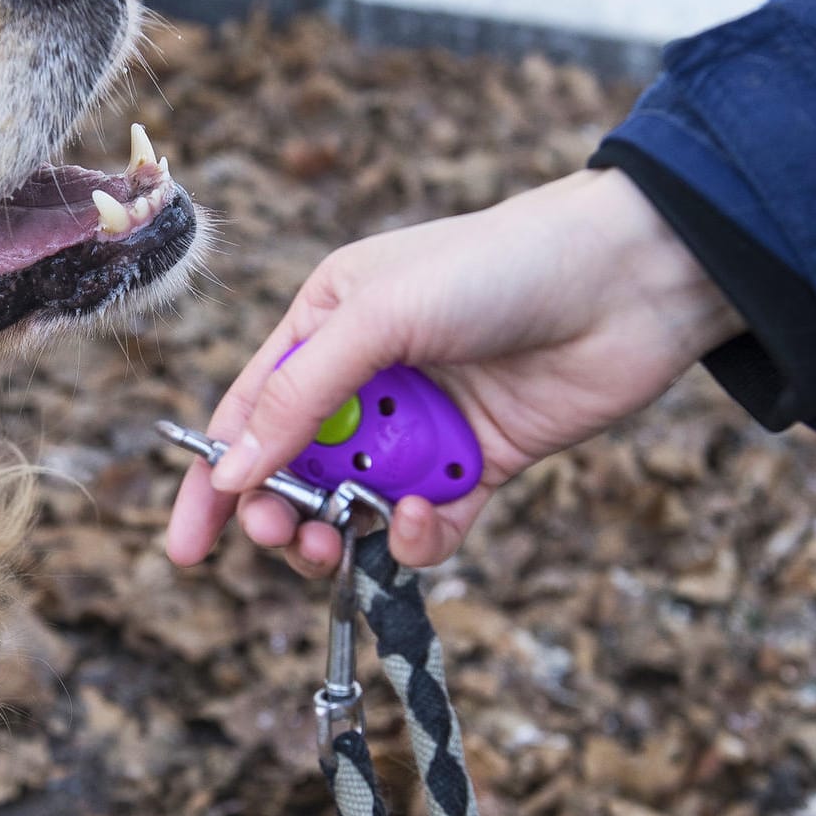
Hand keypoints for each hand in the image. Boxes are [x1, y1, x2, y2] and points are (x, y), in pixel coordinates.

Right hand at [165, 168, 743, 576]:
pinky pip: (432, 523)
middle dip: (280, 514)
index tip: (188, 547)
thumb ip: (299, 397)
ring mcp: (422, 425)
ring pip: (358, 507)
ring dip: (345, 533)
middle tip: (285, 538)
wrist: (628, 279)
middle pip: (296, 471)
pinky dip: (423, 535)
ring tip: (343, 541)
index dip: (214, 480)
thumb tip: (236, 473)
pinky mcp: (479, 463)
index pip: (248, 414)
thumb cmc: (495, 268)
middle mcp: (366, 379)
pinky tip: (431, 517)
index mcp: (325, 327)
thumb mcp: (376, 318)